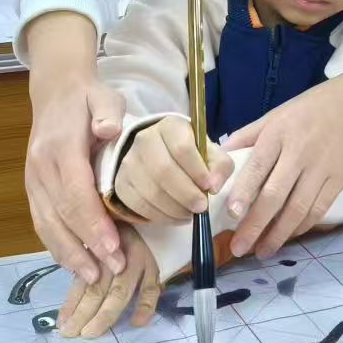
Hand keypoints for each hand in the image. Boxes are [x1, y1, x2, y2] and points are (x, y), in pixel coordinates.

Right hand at [24, 14, 126, 283]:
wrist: (54, 92)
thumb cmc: (87, 98)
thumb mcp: (104, 96)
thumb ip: (108, 113)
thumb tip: (111, 130)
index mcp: (61, 148)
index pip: (76, 192)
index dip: (94, 223)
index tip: (113, 248)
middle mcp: (41, 168)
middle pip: (60, 215)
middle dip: (85, 247)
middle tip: (111, 271)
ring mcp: (33, 180)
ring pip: (47, 224)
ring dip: (68, 254)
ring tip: (93, 277)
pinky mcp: (32, 189)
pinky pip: (41, 222)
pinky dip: (56, 245)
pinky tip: (74, 262)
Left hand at [56, 223, 159, 338]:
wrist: (141, 210)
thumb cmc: (111, 233)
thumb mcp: (91, 243)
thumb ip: (82, 265)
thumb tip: (67, 304)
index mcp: (97, 248)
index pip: (83, 280)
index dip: (71, 303)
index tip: (60, 325)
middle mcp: (115, 253)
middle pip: (98, 287)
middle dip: (83, 313)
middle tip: (70, 334)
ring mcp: (137, 259)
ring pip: (121, 291)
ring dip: (106, 315)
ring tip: (90, 333)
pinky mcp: (154, 266)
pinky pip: (152, 288)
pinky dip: (146, 306)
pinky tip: (136, 322)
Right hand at [115, 117, 232, 222]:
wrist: (161, 155)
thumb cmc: (190, 154)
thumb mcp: (210, 152)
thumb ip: (220, 166)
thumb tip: (214, 186)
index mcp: (170, 126)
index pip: (181, 147)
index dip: (197, 171)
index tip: (210, 187)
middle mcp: (145, 140)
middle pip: (163, 171)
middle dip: (187, 194)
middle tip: (202, 207)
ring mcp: (129, 162)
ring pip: (151, 191)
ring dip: (175, 209)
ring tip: (191, 213)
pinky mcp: (121, 184)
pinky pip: (139, 205)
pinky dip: (161, 216)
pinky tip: (176, 216)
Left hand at [223, 61, 342, 258]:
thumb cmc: (308, 109)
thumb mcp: (275, 115)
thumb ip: (248, 135)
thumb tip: (220, 154)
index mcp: (278, 134)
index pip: (258, 167)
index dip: (244, 192)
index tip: (231, 214)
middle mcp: (299, 153)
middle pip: (276, 195)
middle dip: (256, 225)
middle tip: (240, 248)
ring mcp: (321, 169)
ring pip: (298, 209)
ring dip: (279, 234)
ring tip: (263, 251)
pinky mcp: (338, 181)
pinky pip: (318, 210)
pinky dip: (302, 226)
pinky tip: (288, 236)